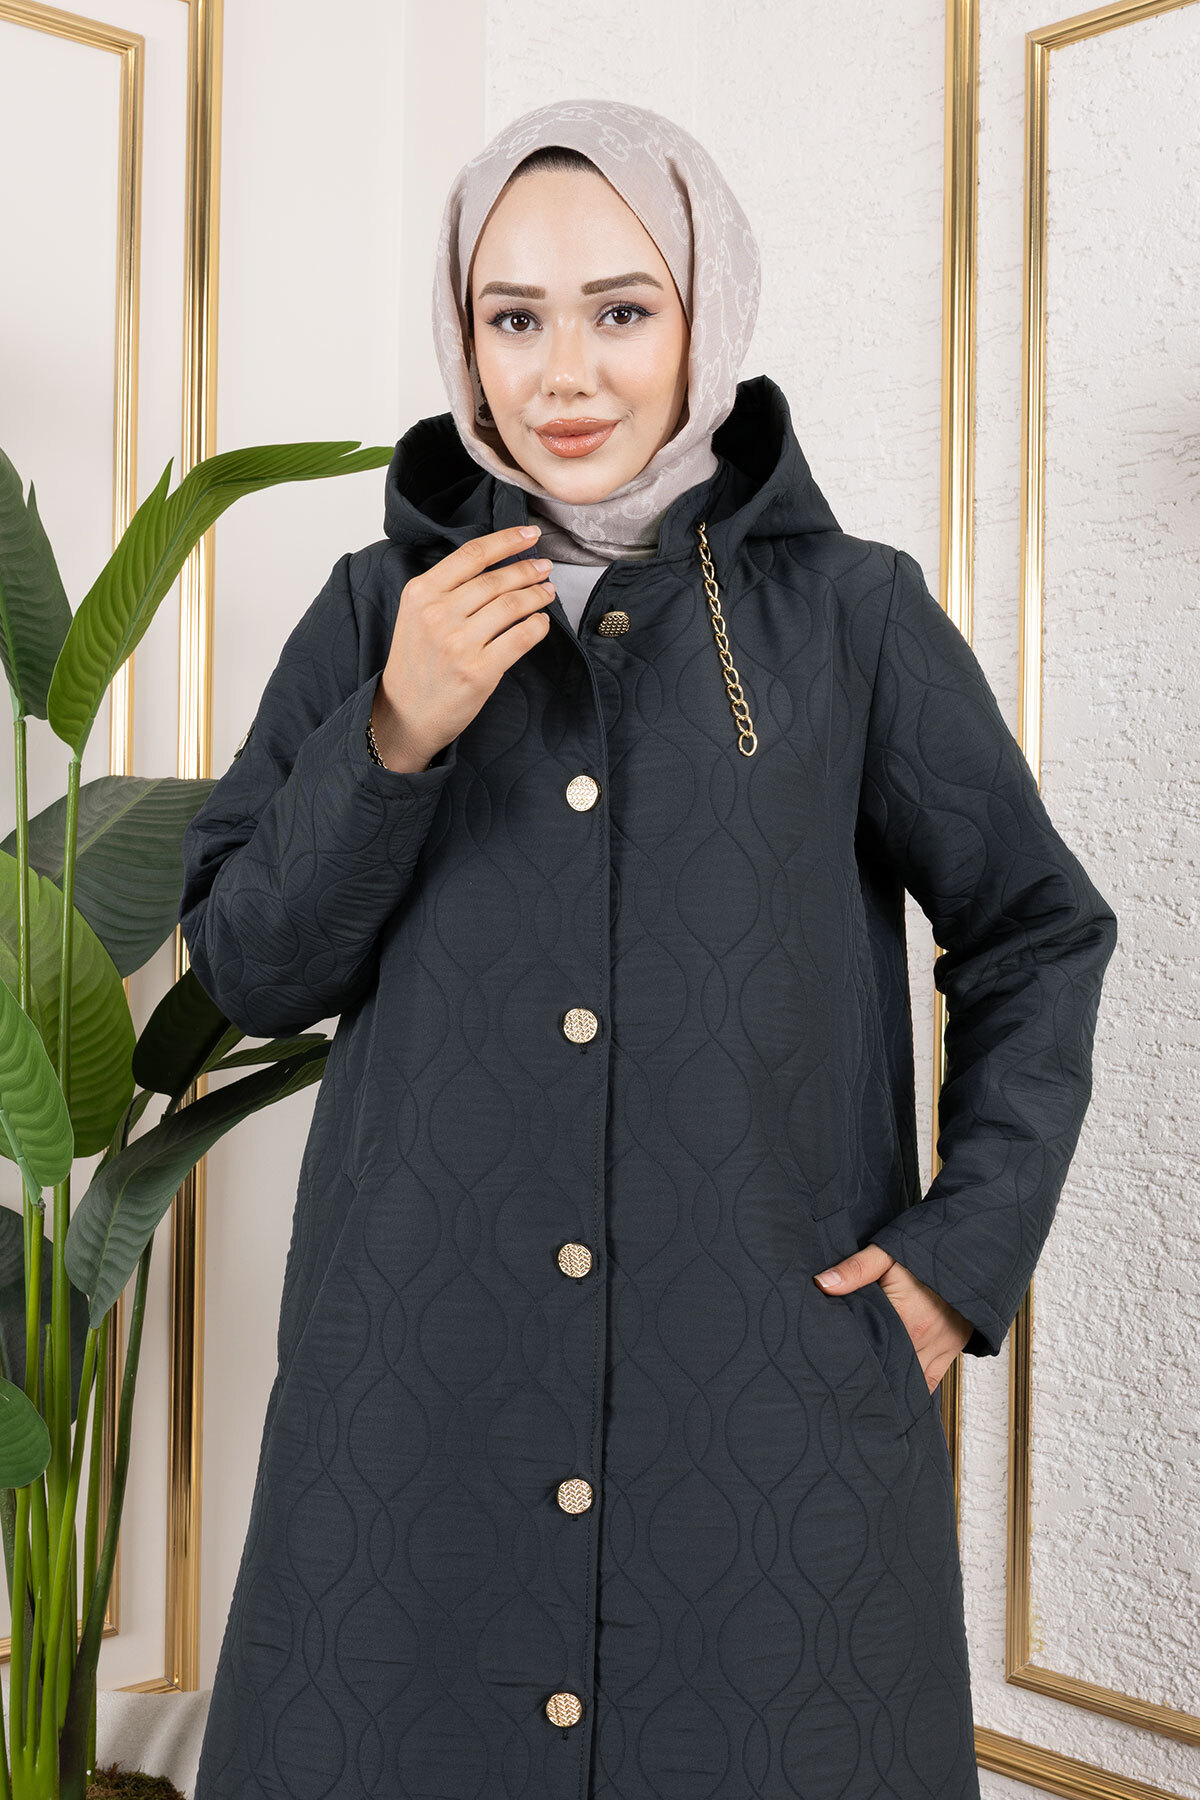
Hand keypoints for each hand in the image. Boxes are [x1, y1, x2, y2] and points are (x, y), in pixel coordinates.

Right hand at [370, 523, 556, 769]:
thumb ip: (447, 589)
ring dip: (537, 595)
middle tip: (545, 567)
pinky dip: (537, 626)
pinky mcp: (478, 670)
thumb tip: (496, 564)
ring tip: (548, 591)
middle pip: (496, 579)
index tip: (529, 535)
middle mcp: (438, 614)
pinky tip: (541, 622)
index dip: (506, 540)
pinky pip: (520, 637)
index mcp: (421, 593)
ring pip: (512, 605)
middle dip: (527, 569)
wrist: (404, 714)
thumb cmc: (416, 663)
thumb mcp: (416, 615)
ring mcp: (458, 643)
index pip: (472, 555)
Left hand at [812, 1243, 972, 1392]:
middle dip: (868, 1372)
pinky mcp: (951, 1350)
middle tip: (844, 1377)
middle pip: (888, 1367)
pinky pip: (931, 1381)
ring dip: (891, 1381)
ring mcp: (940, 1347)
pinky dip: (914, 1387)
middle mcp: (923, 1337)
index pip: (869, 1347)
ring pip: (909, 1379)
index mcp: (905, 1316)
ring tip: (866, 1386)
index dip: (852, 1356)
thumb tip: (823, 1283)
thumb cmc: (929, 1251)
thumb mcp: (887, 1252)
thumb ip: (856, 1268)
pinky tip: (897, 1392)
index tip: (834, 1361)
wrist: (972, 1253)